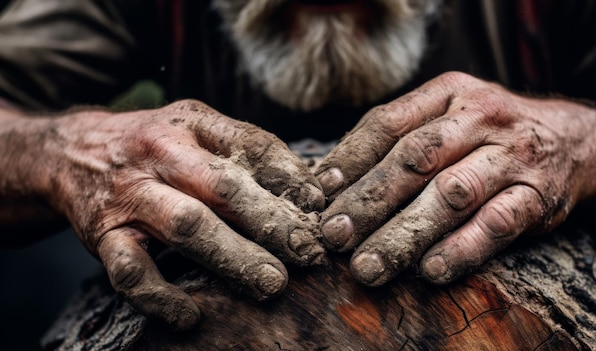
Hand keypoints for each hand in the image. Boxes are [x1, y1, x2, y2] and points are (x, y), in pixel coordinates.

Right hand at [37, 100, 326, 328]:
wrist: (70, 151)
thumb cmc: (152, 142)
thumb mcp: (196, 126)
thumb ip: (245, 149)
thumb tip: (307, 187)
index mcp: (191, 124)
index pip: (252, 145)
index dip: (291, 176)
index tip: (320, 206)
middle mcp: (160, 155)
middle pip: (223, 187)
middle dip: (272, 222)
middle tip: (309, 253)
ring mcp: (131, 196)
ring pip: (186, 226)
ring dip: (234, 257)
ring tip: (272, 284)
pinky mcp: (103, 236)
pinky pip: (131, 272)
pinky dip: (161, 297)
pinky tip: (190, 316)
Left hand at [315, 72, 595, 285]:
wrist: (574, 139)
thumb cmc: (488, 133)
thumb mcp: (447, 115)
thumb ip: (398, 138)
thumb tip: (332, 178)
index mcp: (448, 94)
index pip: (388, 122)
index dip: (350, 158)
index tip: (320, 192)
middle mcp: (480, 118)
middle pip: (414, 159)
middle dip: (368, 200)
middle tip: (333, 235)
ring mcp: (511, 156)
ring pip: (451, 194)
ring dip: (404, 233)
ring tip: (368, 266)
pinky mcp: (537, 195)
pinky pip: (497, 225)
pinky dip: (461, 249)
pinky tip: (429, 271)